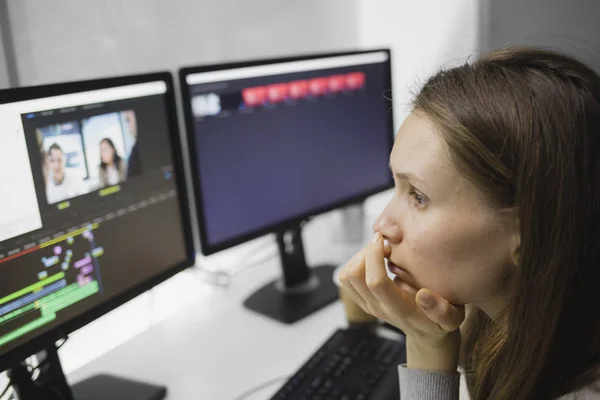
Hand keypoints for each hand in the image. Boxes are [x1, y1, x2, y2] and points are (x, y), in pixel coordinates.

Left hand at [338, 232, 464, 371]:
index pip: (375, 282)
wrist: (426, 334)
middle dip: (366, 252)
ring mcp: (367, 305)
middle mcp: (378, 307)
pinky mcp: (362, 300)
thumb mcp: (452, 318)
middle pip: (354, 275)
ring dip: (359, 257)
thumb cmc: (440, 321)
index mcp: (399, 309)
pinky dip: (356, 263)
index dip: (375, 256)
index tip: (386, 241)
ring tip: (378, 250)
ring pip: (347, 276)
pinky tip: (375, 258)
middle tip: (383, 243)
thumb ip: (442, 310)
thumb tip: (423, 296)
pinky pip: (347, 278)